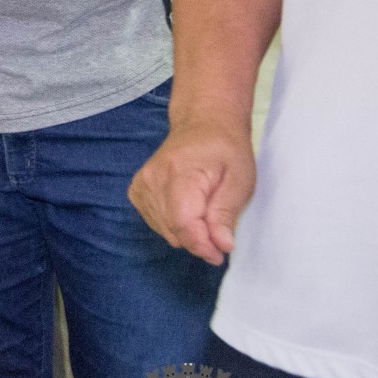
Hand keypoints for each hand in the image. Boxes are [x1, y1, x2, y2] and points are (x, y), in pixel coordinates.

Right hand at [127, 120, 253, 265]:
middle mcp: (153, 179)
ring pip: (164, 230)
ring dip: (187, 232)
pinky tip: (188, 210)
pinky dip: (173, 225)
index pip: (182, 223)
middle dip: (198, 240)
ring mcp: (141, 184)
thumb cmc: (226, 150)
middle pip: (172, 230)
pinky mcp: (137, 190)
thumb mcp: (240, 180)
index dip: (202, 245)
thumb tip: (221, 245)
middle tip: (220, 231)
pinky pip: (155, 222)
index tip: (220, 253)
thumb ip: (226, 213)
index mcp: (180, 172)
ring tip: (206, 214)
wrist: (203, 124)